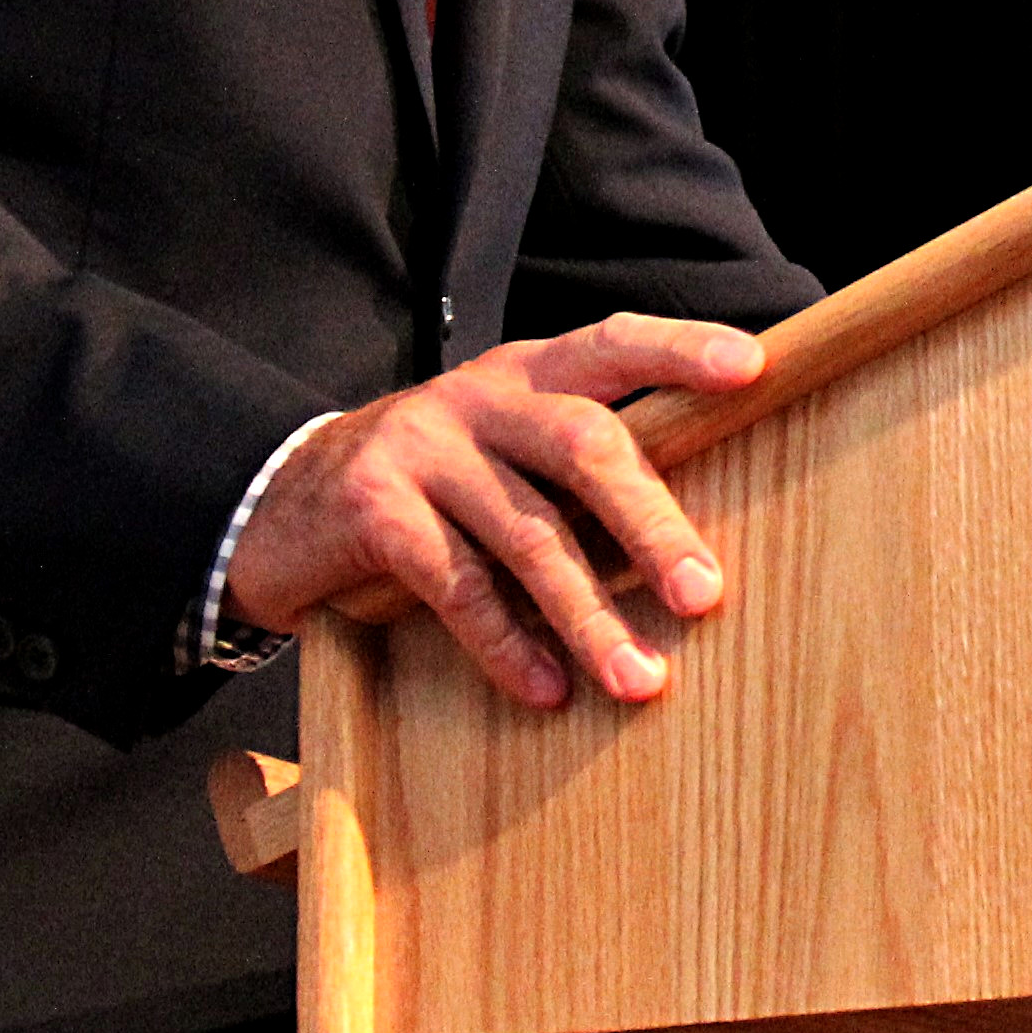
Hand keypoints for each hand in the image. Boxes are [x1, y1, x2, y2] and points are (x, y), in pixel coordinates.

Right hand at [221, 312, 763, 708]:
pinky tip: (547, 689)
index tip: (750, 369)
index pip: (614, 343)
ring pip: (527, 532)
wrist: (281, 502)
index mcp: (525, 371)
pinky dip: (508, 644)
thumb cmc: (433, 485)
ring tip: (639, 679)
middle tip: (703, 595)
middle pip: (583, 444)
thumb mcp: (502, 449)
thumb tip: (695, 544)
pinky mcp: (374, 510)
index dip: (681, 350)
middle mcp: (477, 396)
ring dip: (589, 615)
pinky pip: (458, 586)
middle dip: (651, 523)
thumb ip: (575, 469)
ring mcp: (422, 448)